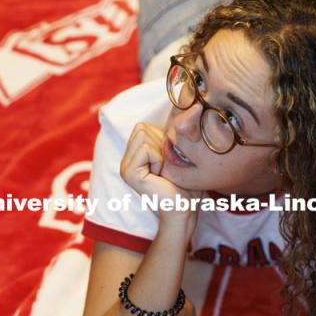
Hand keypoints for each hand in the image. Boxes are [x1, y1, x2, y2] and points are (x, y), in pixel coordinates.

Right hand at [120, 122, 201, 236]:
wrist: (184, 208)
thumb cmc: (185, 184)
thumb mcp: (176, 154)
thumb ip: (169, 135)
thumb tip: (191, 107)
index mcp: (133, 156)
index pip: (143, 126)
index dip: (161, 138)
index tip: (168, 161)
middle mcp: (125, 160)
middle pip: (141, 128)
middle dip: (160, 144)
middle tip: (166, 167)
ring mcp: (125, 167)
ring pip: (143, 135)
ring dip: (160, 152)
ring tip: (163, 171)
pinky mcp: (129, 173)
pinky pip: (146, 149)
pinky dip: (158, 159)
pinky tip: (160, 176)